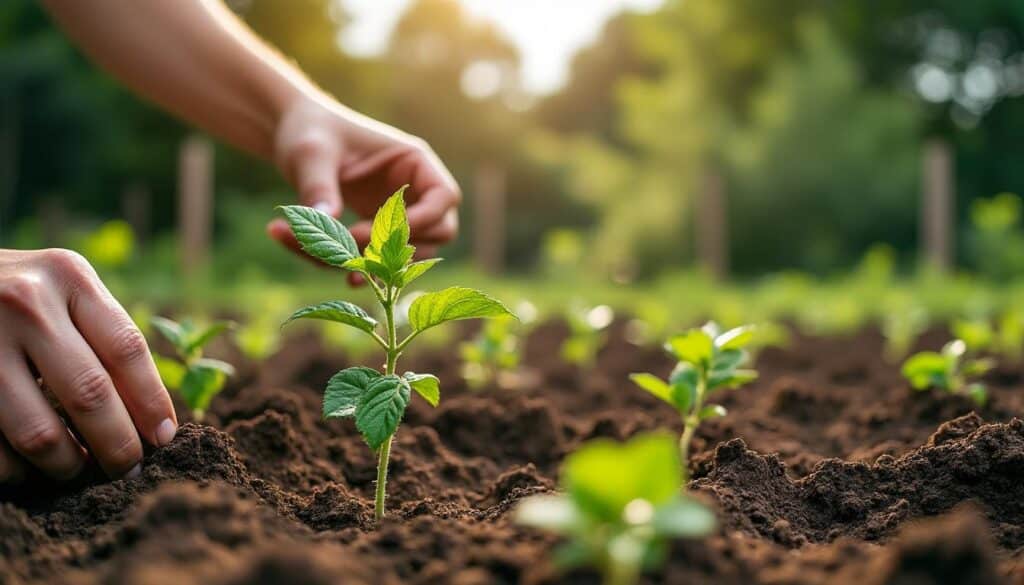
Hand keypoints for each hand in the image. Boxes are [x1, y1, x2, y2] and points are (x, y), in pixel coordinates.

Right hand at [0, 249, 176, 482]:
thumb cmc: (23, 291)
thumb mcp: (66, 286)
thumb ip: (104, 332)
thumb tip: (154, 417)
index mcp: (69, 278)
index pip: (127, 349)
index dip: (152, 402)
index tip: (164, 438)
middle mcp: (27, 303)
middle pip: (90, 393)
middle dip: (118, 445)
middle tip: (130, 470)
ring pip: (39, 430)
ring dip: (67, 465)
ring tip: (78, 470)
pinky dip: (15, 468)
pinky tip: (28, 468)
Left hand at [267, 96, 460, 278]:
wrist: (292, 136)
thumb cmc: (308, 130)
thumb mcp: (310, 154)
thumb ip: (318, 186)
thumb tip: (325, 220)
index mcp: (413, 160)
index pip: (443, 196)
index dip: (419, 220)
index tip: (371, 233)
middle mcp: (415, 188)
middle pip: (439, 231)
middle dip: (399, 246)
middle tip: (351, 243)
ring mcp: (400, 211)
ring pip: (412, 252)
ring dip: (379, 263)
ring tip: (337, 262)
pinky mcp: (380, 229)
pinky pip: (384, 257)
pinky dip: (363, 267)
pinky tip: (339, 271)